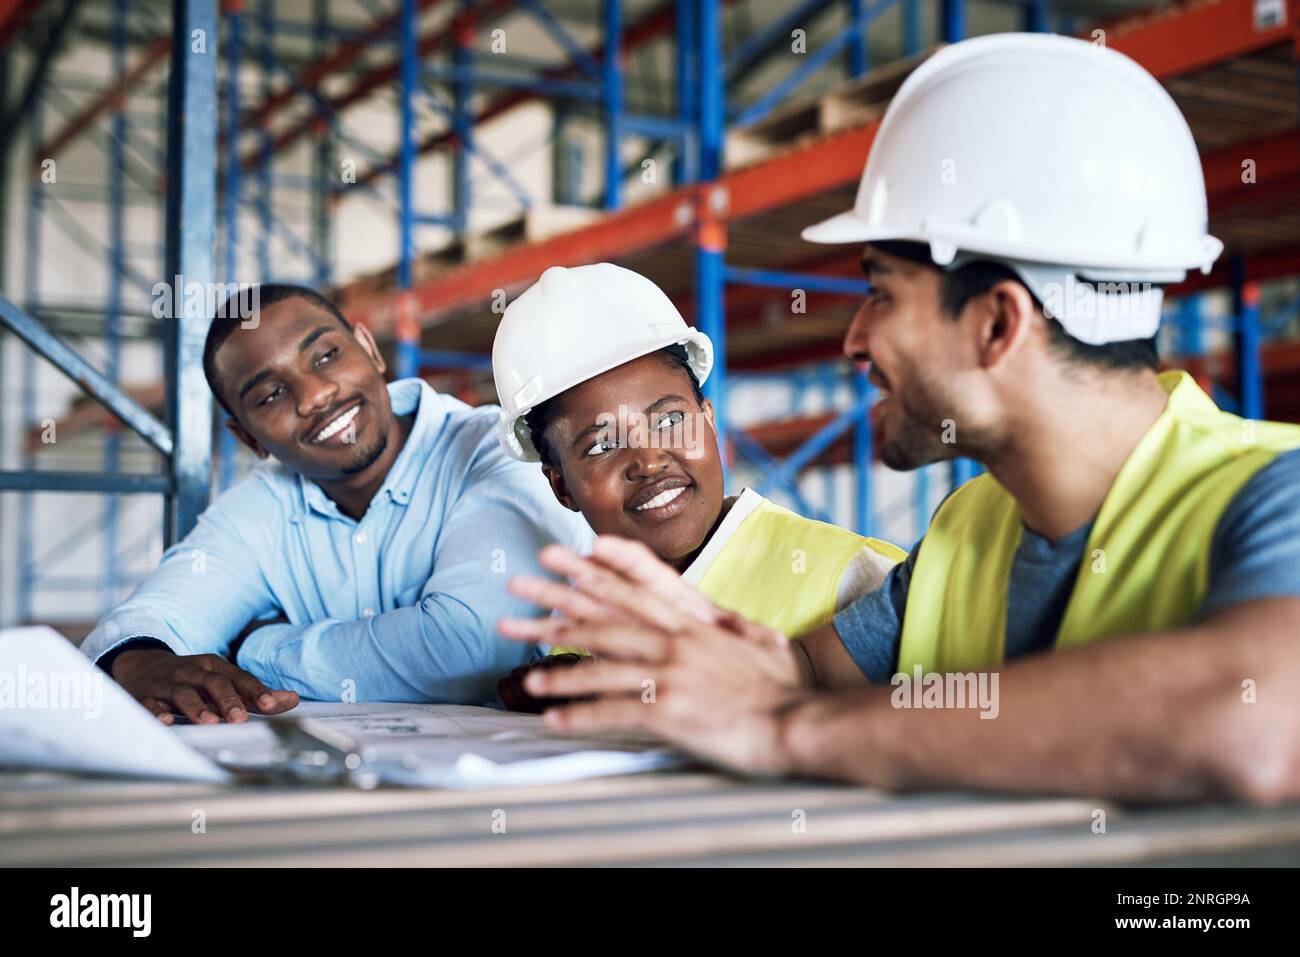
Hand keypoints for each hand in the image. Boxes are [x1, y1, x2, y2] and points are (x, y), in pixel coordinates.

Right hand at [111, 649, 298, 724]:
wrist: (141, 665)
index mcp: (215, 666)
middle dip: (229, 701)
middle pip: (215, 683)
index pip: (240, 678)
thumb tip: (292, 700)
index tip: (273, 704)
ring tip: (210, 722)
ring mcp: (169, 683)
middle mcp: (194, 671)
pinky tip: (166, 721)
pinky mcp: (146, 696)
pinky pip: (151, 704)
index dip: (256, 691)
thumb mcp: (221, 679)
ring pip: (185, 693)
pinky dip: (158, 712)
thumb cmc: (192, 677)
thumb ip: (255, 692)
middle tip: (241, 719)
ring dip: (198, 707)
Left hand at [498, 535, 805, 775]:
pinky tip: (553, 719)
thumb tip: (720, 617)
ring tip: (526, 675)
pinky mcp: (670, 711)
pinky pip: (613, 712)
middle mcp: (677, 640)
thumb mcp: (761, 640)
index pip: (633, 586)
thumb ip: (733, 626)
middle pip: (603, 616)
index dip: (592, 569)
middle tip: (515, 589)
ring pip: (600, 664)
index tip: (558, 555)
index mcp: (694, 622)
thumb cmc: (786, 687)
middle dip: (554, 601)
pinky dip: (580, 715)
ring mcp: (671, 674)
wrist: (801, 721)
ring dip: (558, 669)